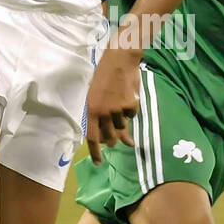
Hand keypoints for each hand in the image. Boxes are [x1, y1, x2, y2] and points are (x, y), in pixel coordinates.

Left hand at [85, 47, 139, 161]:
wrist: (119, 60)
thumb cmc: (104, 76)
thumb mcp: (96, 96)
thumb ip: (100, 116)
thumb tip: (110, 135)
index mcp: (91, 110)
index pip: (92, 137)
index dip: (95, 152)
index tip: (99, 163)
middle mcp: (103, 113)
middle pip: (109, 137)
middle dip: (113, 140)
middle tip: (118, 140)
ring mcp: (117, 110)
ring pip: (122, 127)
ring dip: (122, 123)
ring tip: (120, 106)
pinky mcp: (131, 105)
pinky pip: (132, 116)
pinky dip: (130, 110)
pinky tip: (128, 97)